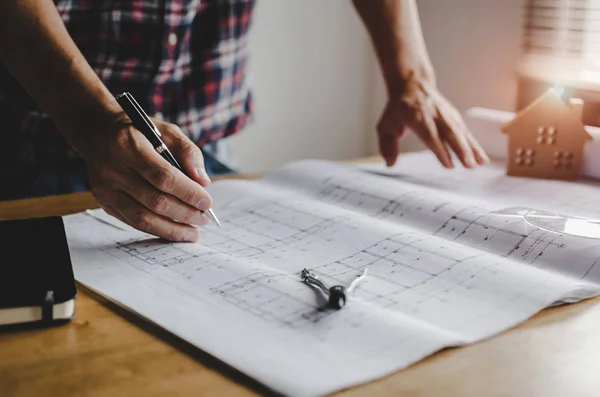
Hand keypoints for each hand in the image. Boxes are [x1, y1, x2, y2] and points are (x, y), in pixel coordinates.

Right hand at [81, 116, 212, 241]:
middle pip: (155, 201)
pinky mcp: (104, 202)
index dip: (188, 193)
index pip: (163, 177)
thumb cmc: (139, 132)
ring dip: (171, 229)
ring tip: (192, 233)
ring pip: (142, 218)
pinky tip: (174, 231)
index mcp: (129, 146)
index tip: (207, 203)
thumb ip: (188, 152)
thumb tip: (203, 183)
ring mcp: (105, 189)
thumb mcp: (167, 130)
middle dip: (184, 214)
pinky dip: (156, 229)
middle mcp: (113, 170)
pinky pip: (133, 222)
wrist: (98, 133)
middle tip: (204, 220)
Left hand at [376, 74, 488, 168]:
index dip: (441, 150)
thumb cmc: (397, 109)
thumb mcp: (385, 124)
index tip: (449, 165)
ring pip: (462, 132)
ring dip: (472, 148)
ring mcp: (447, 115)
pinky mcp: (454, 117)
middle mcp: (435, 115)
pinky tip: (481, 158)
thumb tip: (389, 163)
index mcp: (417, 117)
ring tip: (480, 163)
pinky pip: (465, 132)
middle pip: (451, 133)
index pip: (431, 135)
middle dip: (461, 150)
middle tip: (469, 166)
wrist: (412, 84)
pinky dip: (474, 144)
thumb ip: (386, 145)